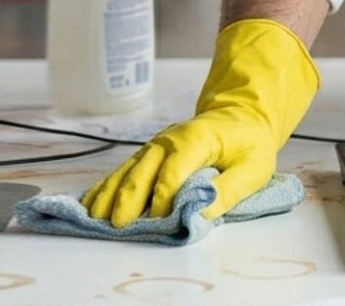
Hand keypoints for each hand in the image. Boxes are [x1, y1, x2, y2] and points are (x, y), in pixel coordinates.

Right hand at [82, 18, 318, 224]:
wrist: (241, 116)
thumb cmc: (249, 143)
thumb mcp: (254, 167)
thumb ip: (230, 190)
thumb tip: (201, 213)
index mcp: (196, 139)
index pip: (173, 171)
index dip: (165, 198)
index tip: (161, 222)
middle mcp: (168, 140)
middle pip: (142, 172)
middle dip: (128, 200)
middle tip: (117, 228)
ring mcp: (154, 147)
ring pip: (126, 171)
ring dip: (109, 195)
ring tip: (95, 219)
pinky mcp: (148, 154)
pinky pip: (122, 171)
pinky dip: (105, 187)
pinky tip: (90, 203)